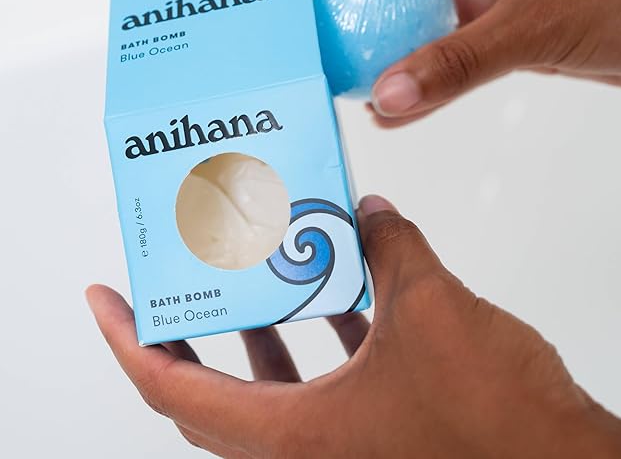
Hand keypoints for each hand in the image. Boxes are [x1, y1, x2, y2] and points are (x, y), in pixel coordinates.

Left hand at [87, 195, 620, 457]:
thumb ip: (390, 247)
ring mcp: (343, 450)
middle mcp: (307, 452)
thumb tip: (370, 209)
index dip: (128, 341)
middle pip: (210, 394)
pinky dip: (322, 342)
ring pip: (271, 392)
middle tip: (178, 279)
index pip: (175, 391)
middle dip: (187, 333)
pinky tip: (343, 294)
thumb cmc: (494, 417)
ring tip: (255, 278)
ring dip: (259, 335)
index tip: (101, 297)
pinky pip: (326, 389)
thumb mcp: (427, 307)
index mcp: (295, 436)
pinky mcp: (379, 439)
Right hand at [289, 0, 620, 124]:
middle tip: (311, 12)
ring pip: (425, 13)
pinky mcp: (512, 32)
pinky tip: (396, 104)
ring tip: (341, 66)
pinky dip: (427, 76)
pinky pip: (455, 52)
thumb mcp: (536, 24)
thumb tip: (387, 95)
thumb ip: (459, 62)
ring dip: (388, 38)